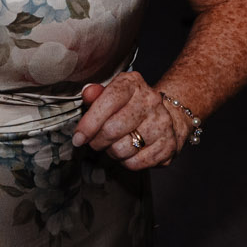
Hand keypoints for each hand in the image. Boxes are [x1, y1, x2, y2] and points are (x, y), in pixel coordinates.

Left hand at [72, 72, 191, 169]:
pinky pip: (136, 163)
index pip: (108, 102)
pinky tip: (129, 152)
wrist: (166, 115)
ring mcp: (162, 123)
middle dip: (97, 141)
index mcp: (133, 83)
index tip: (78, 138)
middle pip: (113, 129)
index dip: (89, 123)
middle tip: (95, 142)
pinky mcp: (168, 144)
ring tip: (114, 145)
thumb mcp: (110, 94)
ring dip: (112, 152)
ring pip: (123, 149)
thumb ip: (95, 94)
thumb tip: (88, 93)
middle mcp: (151, 100)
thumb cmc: (130, 106)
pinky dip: (126, 162)